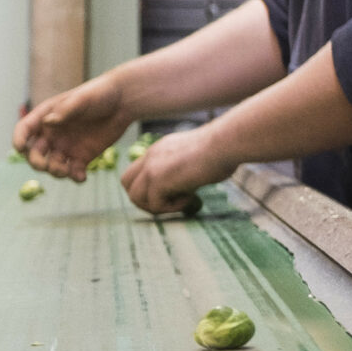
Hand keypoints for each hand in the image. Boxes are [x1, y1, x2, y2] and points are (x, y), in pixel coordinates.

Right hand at [15, 75, 129, 179]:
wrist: (123, 102)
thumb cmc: (100, 94)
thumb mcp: (82, 99)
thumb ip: (65, 110)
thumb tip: (47, 122)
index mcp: (46, 116)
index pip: (24, 130)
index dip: (18, 139)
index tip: (19, 148)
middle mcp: (53, 134)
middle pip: (34, 153)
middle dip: (36, 162)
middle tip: (45, 165)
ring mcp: (67, 147)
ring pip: (52, 166)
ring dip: (55, 172)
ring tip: (68, 171)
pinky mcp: (82, 157)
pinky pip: (73, 172)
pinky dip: (74, 177)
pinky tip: (82, 177)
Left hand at [119, 124, 233, 215]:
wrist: (225, 143)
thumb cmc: (222, 150)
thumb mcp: (194, 157)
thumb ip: (182, 170)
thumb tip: (186, 190)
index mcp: (158, 149)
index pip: (136, 171)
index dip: (148, 186)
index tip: (171, 190)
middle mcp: (150, 156)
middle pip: (126, 184)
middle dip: (144, 199)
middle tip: (170, 201)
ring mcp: (152, 168)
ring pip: (135, 198)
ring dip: (157, 206)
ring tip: (182, 199)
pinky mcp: (158, 180)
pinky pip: (155, 205)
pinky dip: (173, 207)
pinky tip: (192, 196)